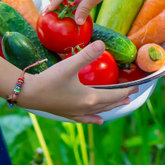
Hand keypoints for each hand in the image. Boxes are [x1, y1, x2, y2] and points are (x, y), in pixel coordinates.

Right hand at [18, 40, 137, 124]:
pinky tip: (99, 121)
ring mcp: (76, 113)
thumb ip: (86, 55)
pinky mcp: (67, 114)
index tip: (136, 87)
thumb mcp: (69, 65)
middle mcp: (86, 108)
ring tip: (123, 104)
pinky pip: (85, 119)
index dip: (126, 90)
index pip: (114, 95)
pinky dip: (94, 119)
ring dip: (112, 107)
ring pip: (100, 112)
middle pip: (109, 104)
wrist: (28, 94)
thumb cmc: (49, 80)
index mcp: (90, 98)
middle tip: (133, 93)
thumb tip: (102, 44)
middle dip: (122, 98)